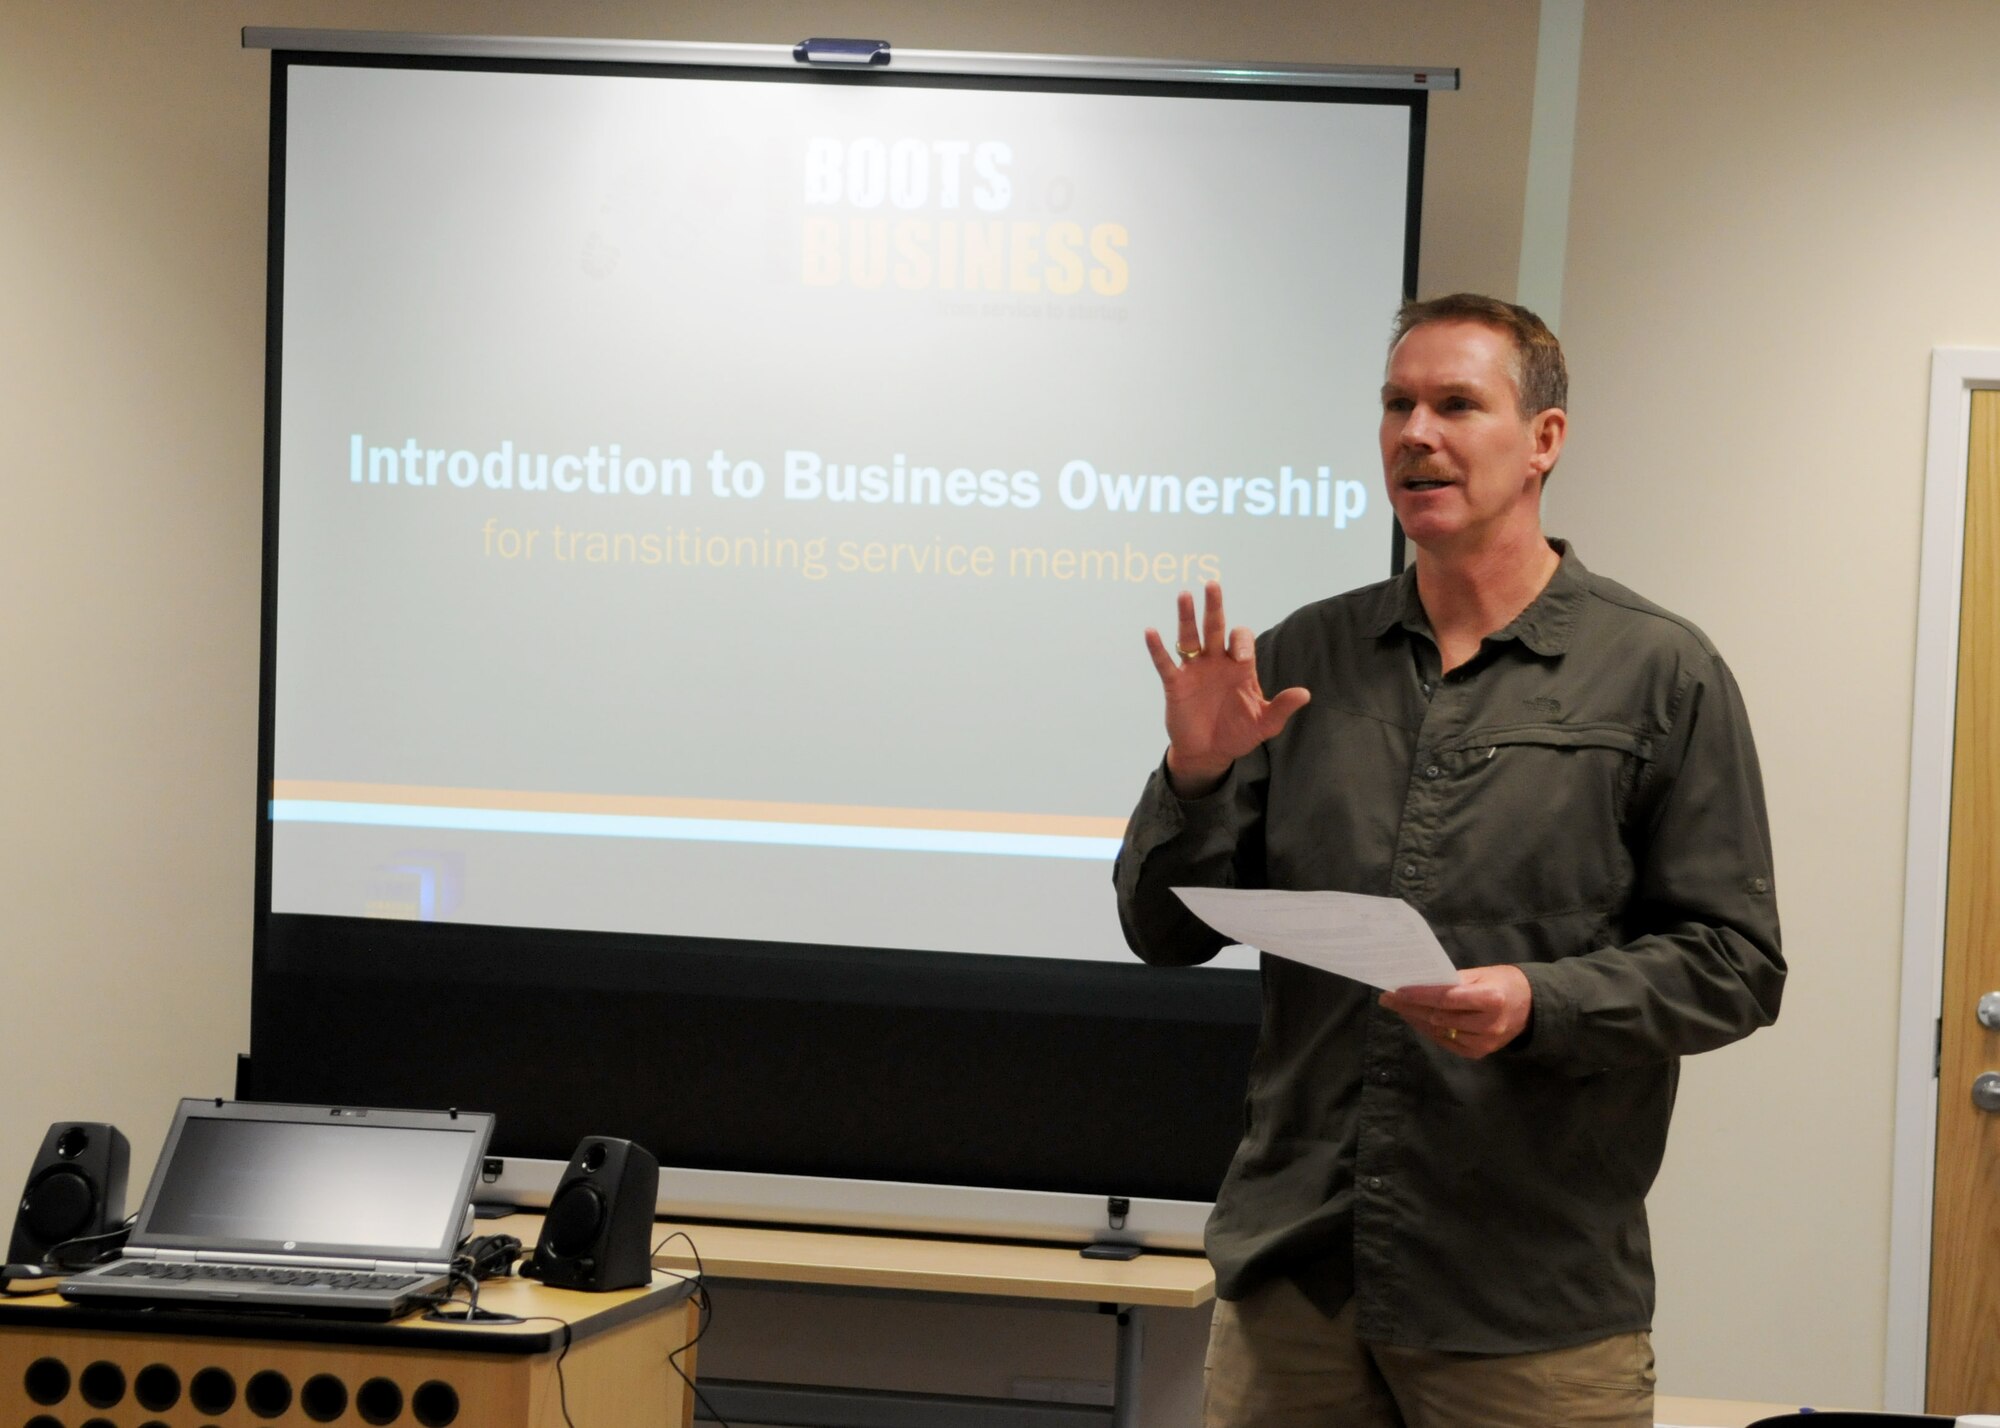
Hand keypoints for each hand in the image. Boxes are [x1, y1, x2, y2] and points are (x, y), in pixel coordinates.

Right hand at [1144, 581, 1309, 796]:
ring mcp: (1195, 671)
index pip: (1241, 640)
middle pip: (1215, 627)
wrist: (1210, 753)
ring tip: (1184, 595)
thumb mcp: (1265, 724)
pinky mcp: (1176, 684)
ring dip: (1186, 617)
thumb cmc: (1238, 734)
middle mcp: (1216, 662)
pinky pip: (1165, 663)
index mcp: (1239, 667)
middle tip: (1212, 585)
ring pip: (1189, 638)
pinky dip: (1157, 648)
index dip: (1242, 643)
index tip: (1240, 659)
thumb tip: (1305, 694)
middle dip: (1214, 607)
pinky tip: (1150, 631)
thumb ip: (1282, 707)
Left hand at [1379, 966, 1532, 1059]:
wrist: (1532, 1007)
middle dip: (1410, 1007)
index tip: (1396, 991)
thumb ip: (1453, 980)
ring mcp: (1484, 1043)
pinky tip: (1416, 1019)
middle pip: (1439, 1016)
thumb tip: (1418, 982)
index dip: (1419, 995)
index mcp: (1491, 999)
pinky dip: (1428, 1030)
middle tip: (1388, 998)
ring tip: (1398, 1007)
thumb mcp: (1482, 973)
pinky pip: (1446, 1041)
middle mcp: (1488, 1024)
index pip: (1446, 998)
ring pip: (1439, 1031)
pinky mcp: (1479, 1053)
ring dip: (1415, 1019)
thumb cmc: (1504, 982)